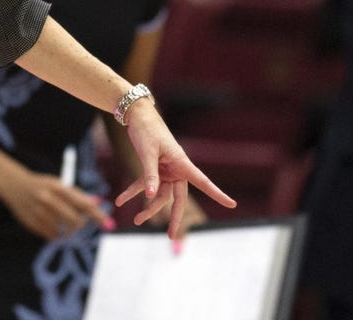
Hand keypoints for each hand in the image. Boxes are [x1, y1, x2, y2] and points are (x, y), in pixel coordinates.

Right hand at [0, 167, 112, 241]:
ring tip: (63, 223)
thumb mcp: (59, 185)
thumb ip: (77, 195)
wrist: (14, 185)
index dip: (97, 215)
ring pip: (62, 230)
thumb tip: (97, 202)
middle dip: (80, 225)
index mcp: (58, 187)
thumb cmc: (42, 185)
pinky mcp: (31, 223)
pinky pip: (51, 235)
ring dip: (67, 230)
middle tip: (80, 224)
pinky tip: (52, 226)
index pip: (83, 203)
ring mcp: (39, 211)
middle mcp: (49, 199)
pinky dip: (55, 234)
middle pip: (74, 220)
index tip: (109, 225)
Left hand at [114, 98, 235, 238]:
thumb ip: (149, 176)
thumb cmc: (147, 131)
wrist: (136, 116)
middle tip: (170, 236)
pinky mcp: (152, 168)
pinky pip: (144, 184)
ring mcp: (164, 170)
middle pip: (178, 198)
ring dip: (147, 207)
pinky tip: (120, 201)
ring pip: (159, 195)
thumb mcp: (148, 154)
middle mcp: (176, 169)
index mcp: (182, 163)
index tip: (232, 204)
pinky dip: (132, 192)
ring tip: (136, 220)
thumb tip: (150, 197)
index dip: (217, 194)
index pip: (203, 182)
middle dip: (174, 217)